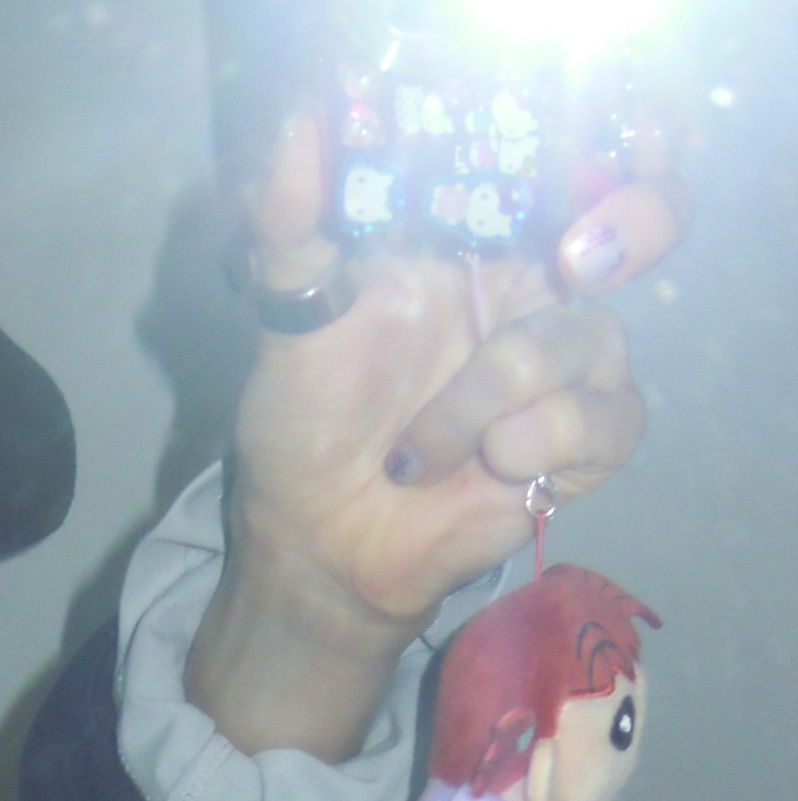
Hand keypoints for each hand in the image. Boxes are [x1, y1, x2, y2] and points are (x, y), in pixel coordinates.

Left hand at [186, 110, 689, 761]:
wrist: (317, 536)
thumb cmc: (302, 419)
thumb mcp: (292, 311)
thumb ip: (295, 223)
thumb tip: (297, 132)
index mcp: (471, 242)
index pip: (564, 163)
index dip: (604, 145)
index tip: (590, 163)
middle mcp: (528, 291)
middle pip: (639, 220)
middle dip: (630, 226)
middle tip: (573, 261)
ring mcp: (560, 368)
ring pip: (592, 337)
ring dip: (490, 398)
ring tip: (417, 448)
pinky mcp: (579, 442)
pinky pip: (608, 419)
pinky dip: (539, 443)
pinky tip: (489, 466)